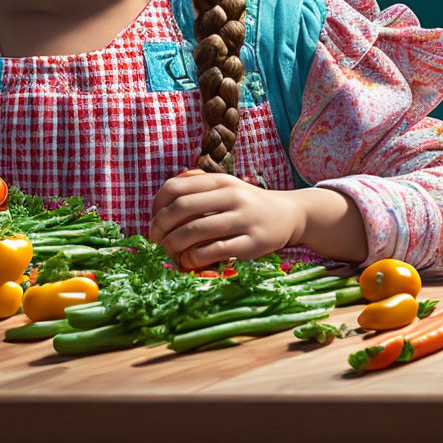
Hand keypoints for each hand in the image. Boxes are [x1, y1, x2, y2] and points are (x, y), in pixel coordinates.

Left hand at [149, 169, 304, 270]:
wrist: (289, 215)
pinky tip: (188, 261)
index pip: (175, 187)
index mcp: (219, 180)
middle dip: (160, 226)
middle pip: (181, 207)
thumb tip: (160, 209)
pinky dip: (194, 258)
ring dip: (174, 244)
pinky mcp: (252, 242)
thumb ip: (197, 191)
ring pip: (195, 230)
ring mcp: (242, 218)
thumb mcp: (225, 188)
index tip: (153, 220)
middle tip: (155, 240)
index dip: (156, 205)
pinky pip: (214, 250)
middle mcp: (230, 196)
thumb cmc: (247, 205)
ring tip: (169, 252)